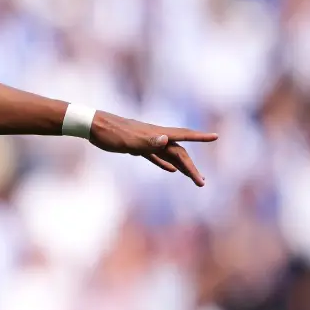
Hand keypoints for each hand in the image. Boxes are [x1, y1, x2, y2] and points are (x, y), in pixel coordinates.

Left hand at [88, 111, 217, 185]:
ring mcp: (147, 142)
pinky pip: (156, 156)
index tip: (216, 136)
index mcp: (157, 133)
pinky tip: (171, 170)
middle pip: (179, 152)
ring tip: (194, 178)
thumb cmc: (111, 133)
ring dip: (182, 166)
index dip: (200, 137)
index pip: (183, 135)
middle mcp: (155, 137)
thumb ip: (149, 141)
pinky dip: (165, 163)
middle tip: (202, 183)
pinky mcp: (137, 147)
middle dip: (192, 167)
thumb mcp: (130, 140)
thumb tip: (165, 140)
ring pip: (170, 155)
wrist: (93, 126)